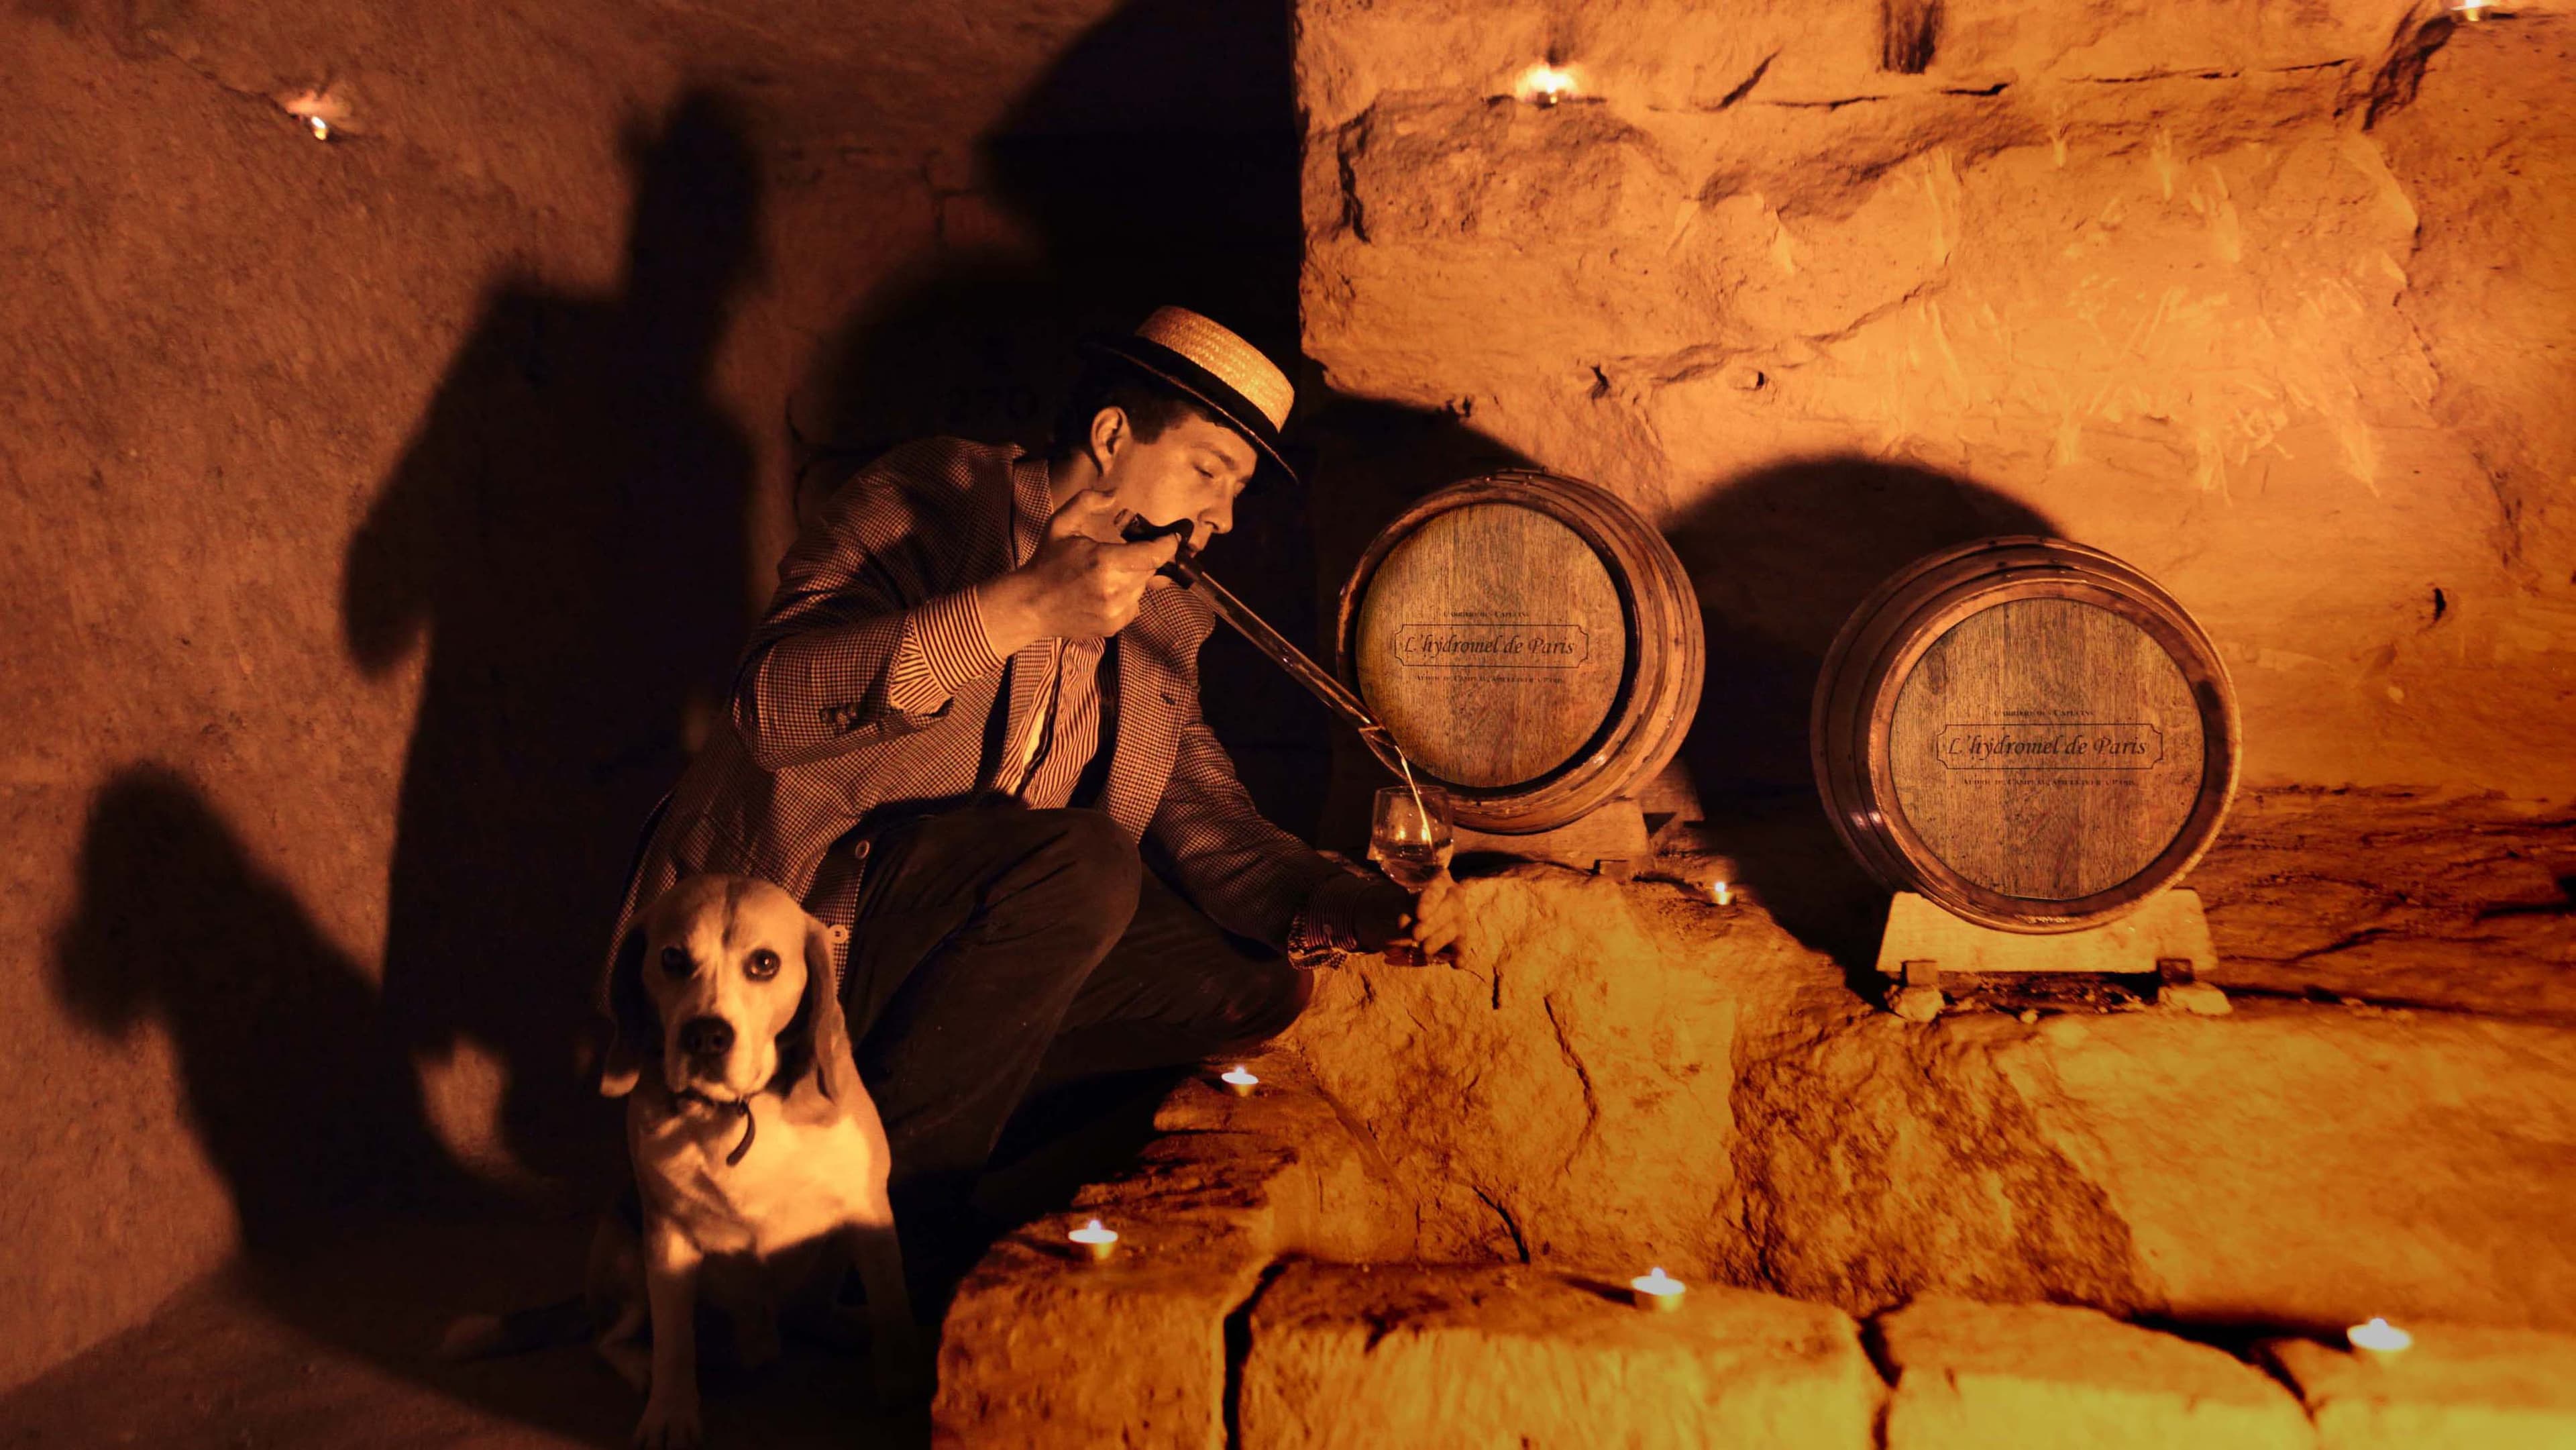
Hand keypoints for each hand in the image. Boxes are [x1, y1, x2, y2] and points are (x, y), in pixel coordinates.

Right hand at [977, 490, 1178, 648]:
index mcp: (1104, 561)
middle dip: (1142, 559)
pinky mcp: (1112, 626)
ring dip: (1133, 578)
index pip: (1153, 554)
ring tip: (1107, 575)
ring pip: (1141, 589)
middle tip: (1122, 554)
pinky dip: (1125, 597)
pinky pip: (1133, 606)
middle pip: (1148, 570)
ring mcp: (1114, 611)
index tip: (1173, 537)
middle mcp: (1113, 589)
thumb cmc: (1046, 562)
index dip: (1168, 545)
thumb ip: (1087, 501)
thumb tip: (1114, 493)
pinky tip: (1104, 592)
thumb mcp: (1061, 524)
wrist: (1030, 605)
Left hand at [1406, 870, 1467, 961]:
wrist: (1407, 911)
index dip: (1429, 902)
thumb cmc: (1401, 899)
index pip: (1436, 888)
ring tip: (1426, 950)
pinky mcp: (1460, 936)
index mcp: (1439, 880)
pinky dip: (1460, 954)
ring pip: (1455, 927)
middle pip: (1450, 907)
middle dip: (1433, 923)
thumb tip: (1405, 925)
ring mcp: (1460, 916)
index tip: (1419, 915)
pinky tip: (1456, 963)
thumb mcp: (1399, 898)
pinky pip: (1462, 945)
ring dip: (1440, 939)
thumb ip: (1403, 909)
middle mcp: (1454, 895)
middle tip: (1416, 935)